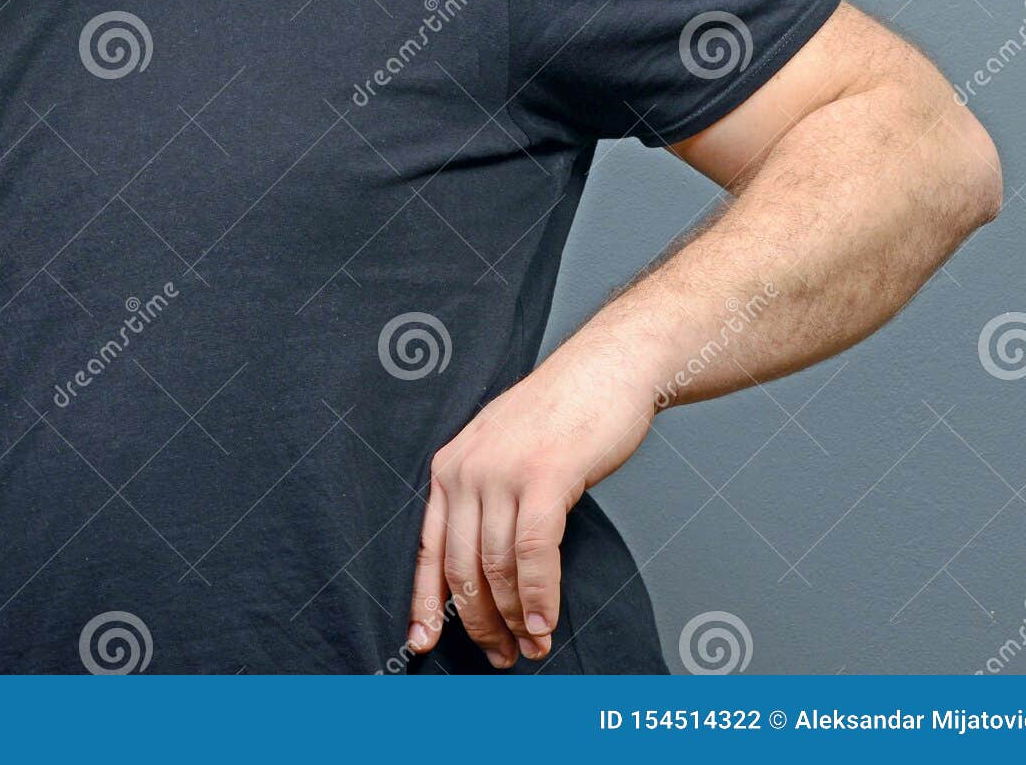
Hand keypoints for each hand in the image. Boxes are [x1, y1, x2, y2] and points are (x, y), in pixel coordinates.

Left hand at [407, 343, 658, 666]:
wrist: (604, 368)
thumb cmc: (561, 416)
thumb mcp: (502, 453)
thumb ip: (487, 501)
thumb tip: (487, 572)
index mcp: (450, 466)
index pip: (427, 546)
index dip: (424, 601)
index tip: (421, 643)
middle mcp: (467, 469)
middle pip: (461, 567)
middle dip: (479, 622)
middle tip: (500, 656)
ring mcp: (503, 471)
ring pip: (497, 567)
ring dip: (514, 618)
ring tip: (531, 645)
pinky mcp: (543, 476)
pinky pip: (533, 554)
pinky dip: (538, 597)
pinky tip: (544, 621)